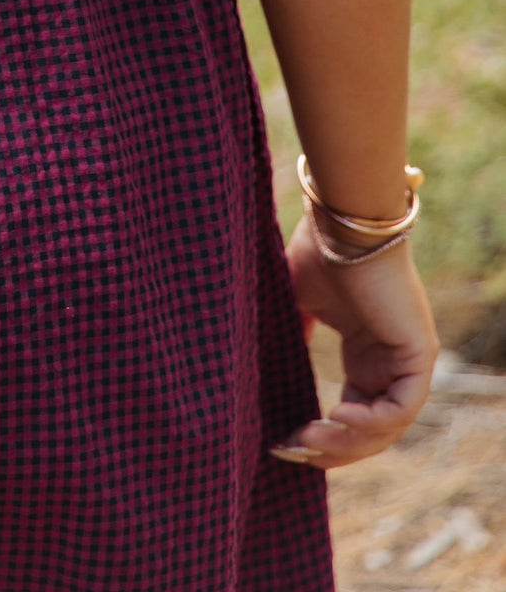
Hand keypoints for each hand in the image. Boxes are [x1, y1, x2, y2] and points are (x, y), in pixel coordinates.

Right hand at [273, 216, 437, 467]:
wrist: (341, 223)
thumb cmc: (319, 251)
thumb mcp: (298, 302)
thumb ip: (291, 333)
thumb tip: (256, 365)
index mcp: (368, 353)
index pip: (355, 414)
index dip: (321, 435)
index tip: (282, 441)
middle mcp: (392, 362)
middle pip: (371, 430)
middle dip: (330, 449)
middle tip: (291, 451)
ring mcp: (409, 360)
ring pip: (386, 427)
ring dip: (346, 442)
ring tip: (307, 439)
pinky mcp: (418, 355)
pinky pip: (400, 408)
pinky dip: (370, 423)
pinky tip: (335, 417)